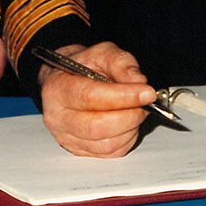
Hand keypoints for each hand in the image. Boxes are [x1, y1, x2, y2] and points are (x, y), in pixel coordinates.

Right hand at [39, 41, 157, 156]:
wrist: (66, 79)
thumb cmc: (84, 66)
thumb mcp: (103, 52)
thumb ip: (121, 63)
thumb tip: (138, 82)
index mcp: (59, 88)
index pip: (91, 97)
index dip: (123, 96)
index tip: (146, 92)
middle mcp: (58, 117)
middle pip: (97, 126)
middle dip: (130, 116)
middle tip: (145, 103)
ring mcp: (66, 137)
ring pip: (105, 144)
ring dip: (130, 128)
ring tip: (136, 110)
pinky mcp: (78, 150)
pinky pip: (109, 153)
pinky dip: (126, 139)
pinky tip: (128, 123)